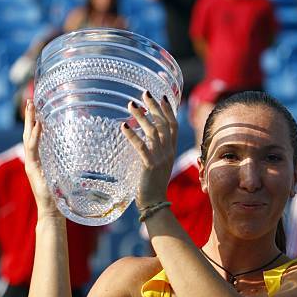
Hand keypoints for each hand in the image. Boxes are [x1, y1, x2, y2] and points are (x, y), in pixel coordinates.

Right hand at [23, 100, 61, 219]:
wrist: (53, 212)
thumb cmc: (63, 198)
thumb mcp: (67, 177)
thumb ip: (72, 167)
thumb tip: (90, 157)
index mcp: (41, 161)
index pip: (36, 137)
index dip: (36, 123)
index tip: (39, 108)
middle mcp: (34, 160)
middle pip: (29, 133)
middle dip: (30, 117)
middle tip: (30, 100)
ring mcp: (31, 164)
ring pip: (28, 138)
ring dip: (30, 121)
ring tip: (31, 106)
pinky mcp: (32, 169)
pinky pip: (33, 149)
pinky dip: (36, 136)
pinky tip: (39, 124)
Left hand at [121, 92, 177, 208]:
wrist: (155, 203)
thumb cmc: (152, 185)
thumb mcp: (157, 165)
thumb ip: (154, 151)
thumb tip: (143, 137)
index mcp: (171, 151)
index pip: (173, 126)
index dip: (168, 110)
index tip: (162, 96)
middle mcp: (168, 152)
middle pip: (164, 124)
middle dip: (154, 107)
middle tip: (144, 93)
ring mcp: (160, 158)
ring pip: (153, 132)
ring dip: (142, 116)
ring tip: (131, 105)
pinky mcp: (150, 165)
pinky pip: (141, 147)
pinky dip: (132, 135)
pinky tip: (123, 126)